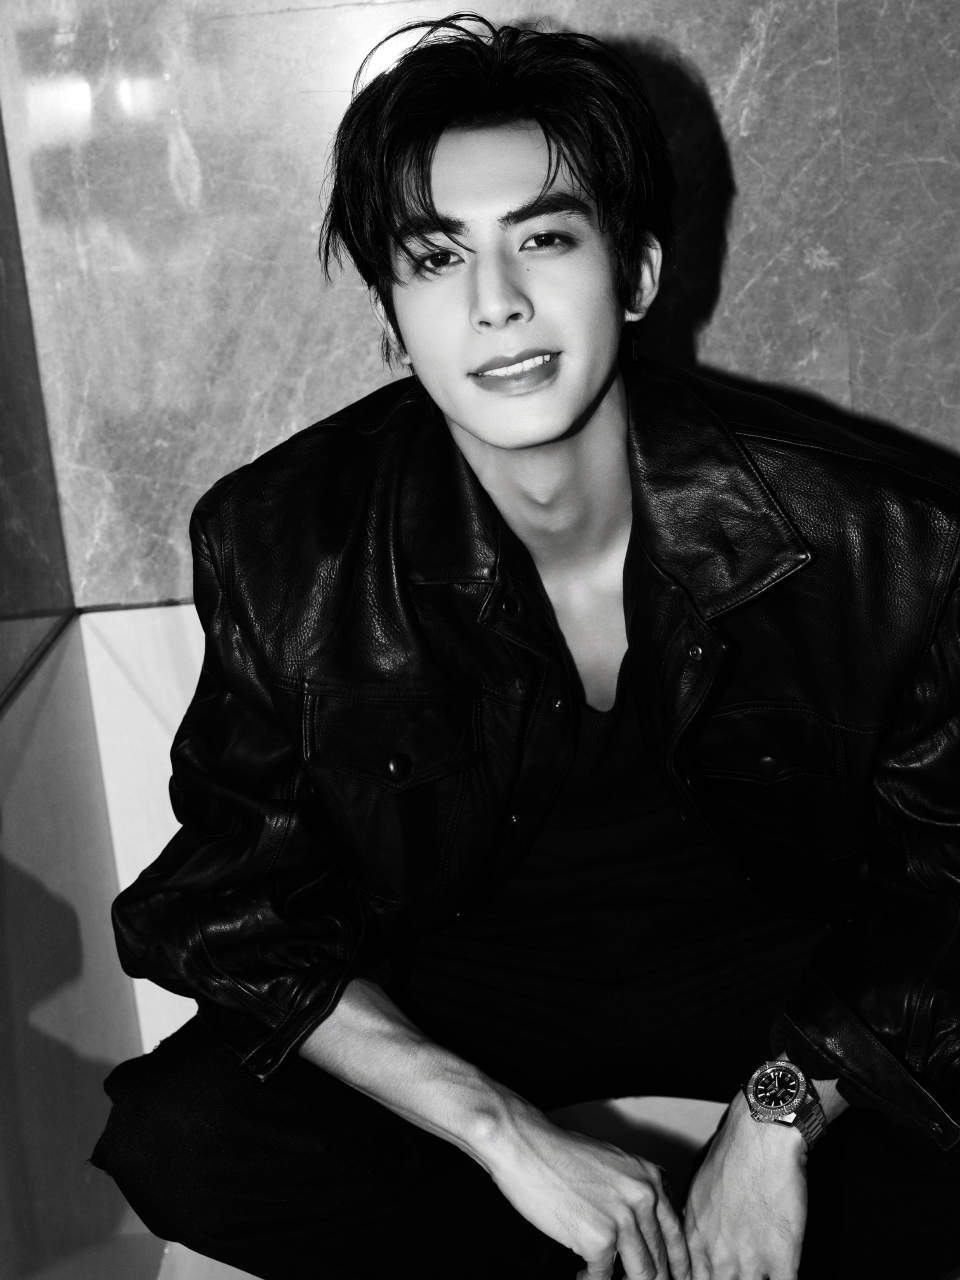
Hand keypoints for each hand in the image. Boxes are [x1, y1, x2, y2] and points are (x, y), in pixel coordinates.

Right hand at [479, 1106, 691, 1278]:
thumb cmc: (559, 1154)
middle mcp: (643, 1198)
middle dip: (653, 1278)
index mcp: (649, 1179)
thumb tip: (642, 1227)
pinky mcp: (599, 1240)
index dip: (679, 1263)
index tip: (679, 1278)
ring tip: (603, 1277)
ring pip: (641, 1273)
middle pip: (660, 1257)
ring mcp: (623, 1220)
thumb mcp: (612, 1164)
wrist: (525, 1146)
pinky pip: (604, 1276)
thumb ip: (633, 1193)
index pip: (675, 1232)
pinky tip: (580, 1275)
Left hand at [683, 1093, 806, 1279]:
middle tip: (738, 1275)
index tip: (714, 1278)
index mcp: (696, 1238)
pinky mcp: (782, 1259)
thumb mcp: (697, 1188)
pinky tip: (782, 1276)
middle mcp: (718, 1255)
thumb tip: (697, 1238)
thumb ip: (696, 1223)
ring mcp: (750, 1261)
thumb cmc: (731, 1154)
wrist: (761, 1137)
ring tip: (760, 1274)